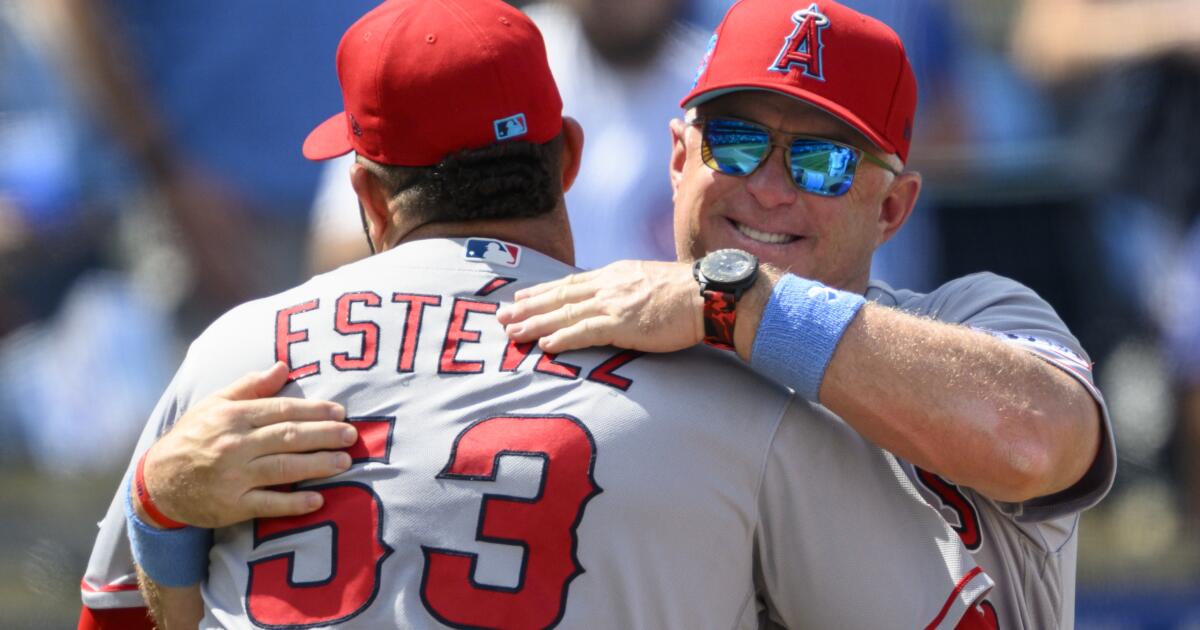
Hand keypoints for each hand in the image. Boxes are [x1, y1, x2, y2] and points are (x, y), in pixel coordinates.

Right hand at [140, 362, 354, 528]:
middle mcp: (234, 445)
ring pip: (283, 468)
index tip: (340, 412)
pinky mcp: (232, 506)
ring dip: (317, 465)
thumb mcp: (214, 404)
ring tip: (344, 462)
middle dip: (323, 435)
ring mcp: (234, 477)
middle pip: (287, 437)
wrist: (157, 483)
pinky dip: (294, 503)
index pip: (281, 410)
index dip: (314, 411)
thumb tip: (283, 366)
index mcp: (232, 417)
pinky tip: (317, 501)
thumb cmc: (192, 437)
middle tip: (351, 435)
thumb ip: (250, 386)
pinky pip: (268, 504)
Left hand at [496, 260, 704, 353]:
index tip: (520, 298)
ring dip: (535, 324)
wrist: (707, 295)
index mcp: (614, 274)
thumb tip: (616, 301)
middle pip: (559, 296)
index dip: (542, 291)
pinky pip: (585, 332)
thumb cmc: (686, 293)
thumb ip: (627, 289)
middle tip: (501, 316)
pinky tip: (545, 345)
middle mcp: (608, 285)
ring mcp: (614, 304)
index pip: (570, 283)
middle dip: (528, 307)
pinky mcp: (623, 324)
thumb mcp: (649, 281)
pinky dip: (563, 338)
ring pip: (565, 313)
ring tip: (512, 332)